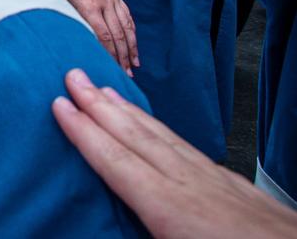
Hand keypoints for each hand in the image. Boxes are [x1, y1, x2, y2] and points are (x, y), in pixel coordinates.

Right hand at [52, 68, 296, 237]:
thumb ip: (142, 233)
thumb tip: (111, 229)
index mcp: (173, 211)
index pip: (118, 163)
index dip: (85, 134)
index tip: (60, 104)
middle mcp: (192, 187)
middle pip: (137, 138)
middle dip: (102, 106)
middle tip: (74, 73)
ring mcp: (217, 184)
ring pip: (164, 139)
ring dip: (130, 112)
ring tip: (105, 90)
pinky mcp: (237, 189)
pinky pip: (189, 149)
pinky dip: (164, 132)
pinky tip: (159, 130)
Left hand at [53, 0, 137, 73]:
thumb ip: (57, 7)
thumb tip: (52, 27)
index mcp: (88, 3)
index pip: (102, 34)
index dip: (108, 52)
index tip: (110, 67)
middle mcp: (104, 2)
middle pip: (117, 35)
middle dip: (122, 56)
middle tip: (125, 75)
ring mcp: (112, 0)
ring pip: (126, 28)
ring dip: (130, 49)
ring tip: (133, 67)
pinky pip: (128, 18)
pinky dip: (133, 35)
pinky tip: (134, 50)